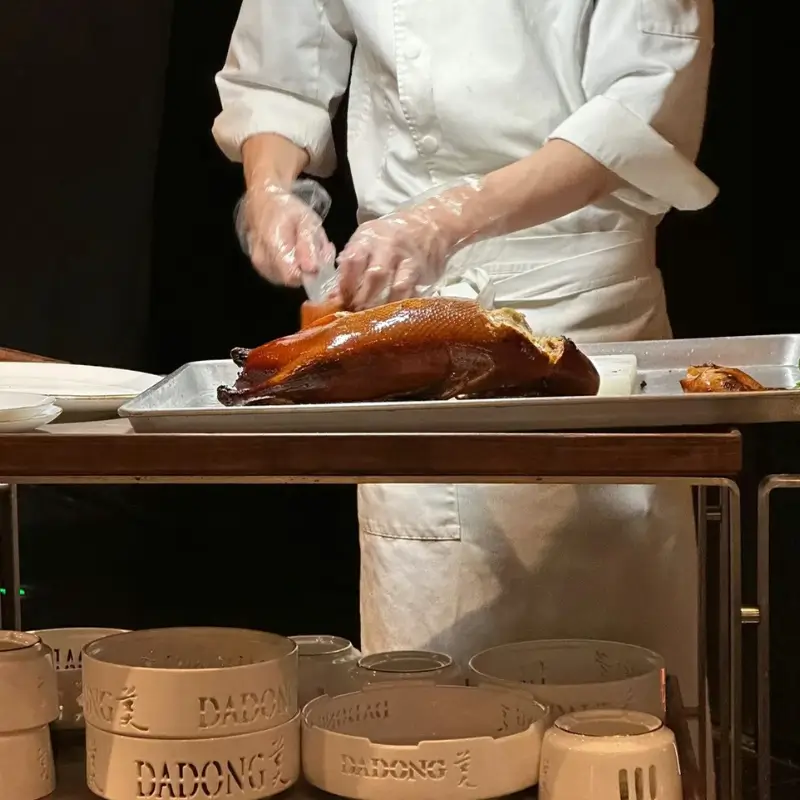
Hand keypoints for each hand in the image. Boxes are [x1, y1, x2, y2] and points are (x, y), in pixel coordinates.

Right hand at [236, 182, 333, 286]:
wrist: (264, 201)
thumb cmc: (287, 208)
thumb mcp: (305, 220)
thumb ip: (308, 245)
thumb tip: (312, 269)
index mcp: (273, 246)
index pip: (293, 276)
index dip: (311, 273)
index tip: (321, 259)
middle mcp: (263, 260)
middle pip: (294, 279)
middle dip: (310, 269)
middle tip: (319, 249)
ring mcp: (260, 266)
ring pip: (290, 279)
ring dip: (303, 268)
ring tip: (308, 247)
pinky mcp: (262, 268)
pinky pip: (283, 275)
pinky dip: (294, 267)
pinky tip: (298, 252)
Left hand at [336, 181, 482, 309]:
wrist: (429, 224)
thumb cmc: (389, 235)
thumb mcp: (366, 238)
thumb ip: (350, 262)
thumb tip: (334, 295)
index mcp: (369, 238)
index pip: (353, 261)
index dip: (345, 284)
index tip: (340, 299)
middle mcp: (390, 247)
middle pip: (375, 275)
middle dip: (363, 298)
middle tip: (355, 313)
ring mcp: (409, 260)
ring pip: (398, 286)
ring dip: (384, 306)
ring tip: (374, 318)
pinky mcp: (423, 273)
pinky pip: (413, 293)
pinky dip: (402, 306)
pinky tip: (392, 315)